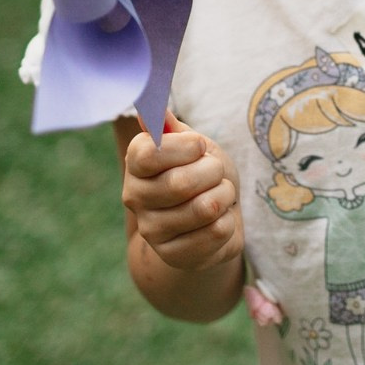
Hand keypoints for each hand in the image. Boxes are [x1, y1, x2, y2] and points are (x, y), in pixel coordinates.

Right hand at [121, 113, 243, 273]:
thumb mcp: (192, 144)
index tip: (199, 146)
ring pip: (205, 208)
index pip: (149, 154)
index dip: (184, 147)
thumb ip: (172, 128)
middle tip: (216, 172)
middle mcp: (135, 198)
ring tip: (219, 195)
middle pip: (181, 183)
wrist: (213, 215)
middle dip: (213, 172)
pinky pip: (217, 232)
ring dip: (224, 196)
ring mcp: (152, 231)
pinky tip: (219, 220)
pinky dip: (229, 221)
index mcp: (135, 164)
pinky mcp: (175, 256)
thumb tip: (151, 109)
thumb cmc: (202, 171)